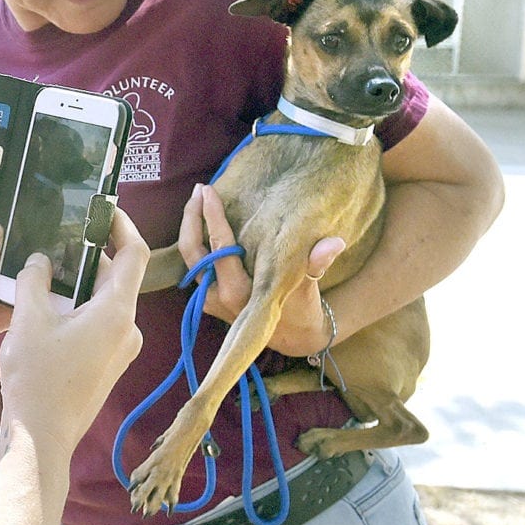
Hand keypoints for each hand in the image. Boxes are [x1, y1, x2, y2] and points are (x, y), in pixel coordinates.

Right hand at [0, 208, 147, 459]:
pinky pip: (100, 325)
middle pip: (116, 278)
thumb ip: (33, 279)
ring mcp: (121, 350)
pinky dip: (79, 310)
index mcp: (117, 312)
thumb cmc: (38, 380)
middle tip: (57, 241)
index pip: (134, 254)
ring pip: (105, 303)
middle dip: (87, 258)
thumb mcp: (29, 319)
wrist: (41, 438)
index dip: (123, 225)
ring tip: (44, 277)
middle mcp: (128, 330)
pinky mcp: (108, 365)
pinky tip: (48, 312)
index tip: (105, 209)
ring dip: (79, 286)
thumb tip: (37, 261)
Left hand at [179, 183, 343, 355]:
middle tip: (198, 189)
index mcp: (241, 294)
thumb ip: (317, 262)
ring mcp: (209, 299)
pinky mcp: (207, 298)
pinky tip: (202, 218)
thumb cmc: (302, 307)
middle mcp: (218, 298)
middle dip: (192, 218)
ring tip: (197, 198)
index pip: (220, 249)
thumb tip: (335, 243)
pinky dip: (197, 241)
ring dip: (190, 227)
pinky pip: (196, 265)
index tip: (209, 191)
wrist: (292, 335)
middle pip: (193, 251)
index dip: (212, 217)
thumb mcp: (309, 285)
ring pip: (190, 258)